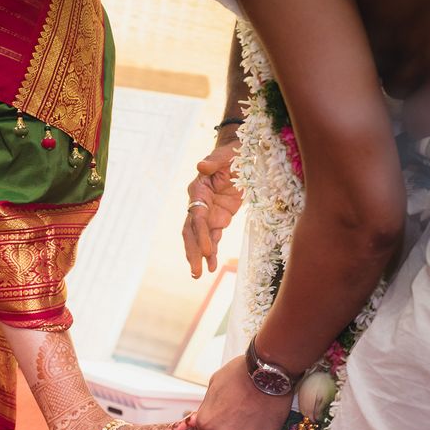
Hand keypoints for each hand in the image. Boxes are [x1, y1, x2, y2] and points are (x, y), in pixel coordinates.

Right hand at [183, 137, 243, 278]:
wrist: (238, 155)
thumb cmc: (230, 153)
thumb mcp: (225, 155)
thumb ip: (213, 162)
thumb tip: (201, 164)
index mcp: (198, 190)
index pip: (197, 217)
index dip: (201, 235)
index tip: (208, 251)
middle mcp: (199, 204)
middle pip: (192, 232)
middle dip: (193, 252)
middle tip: (195, 272)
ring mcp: (208, 213)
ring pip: (200, 239)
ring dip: (199, 257)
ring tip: (198, 275)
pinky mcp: (218, 218)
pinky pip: (214, 238)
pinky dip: (212, 252)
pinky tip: (212, 267)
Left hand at [191, 356, 291, 429]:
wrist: (268, 372)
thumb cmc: (241, 374)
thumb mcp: (215, 383)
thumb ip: (209, 405)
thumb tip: (208, 412)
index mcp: (207, 422)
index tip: (220, 422)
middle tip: (238, 412)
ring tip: (253, 411)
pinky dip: (263, 427)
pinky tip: (265, 411)